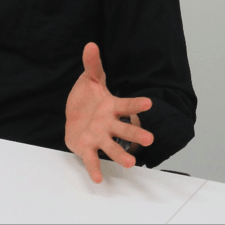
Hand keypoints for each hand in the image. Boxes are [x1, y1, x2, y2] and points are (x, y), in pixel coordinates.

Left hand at [65, 42, 153, 182]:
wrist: (74, 116)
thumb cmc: (88, 99)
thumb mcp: (90, 79)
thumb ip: (92, 64)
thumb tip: (90, 44)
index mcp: (111, 106)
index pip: (126, 105)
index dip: (136, 105)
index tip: (149, 104)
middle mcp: (108, 124)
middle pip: (124, 129)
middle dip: (136, 133)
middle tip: (149, 138)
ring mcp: (99, 137)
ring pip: (112, 147)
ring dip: (121, 154)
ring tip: (131, 163)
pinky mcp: (86, 148)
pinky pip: (91, 159)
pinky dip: (94, 168)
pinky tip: (98, 180)